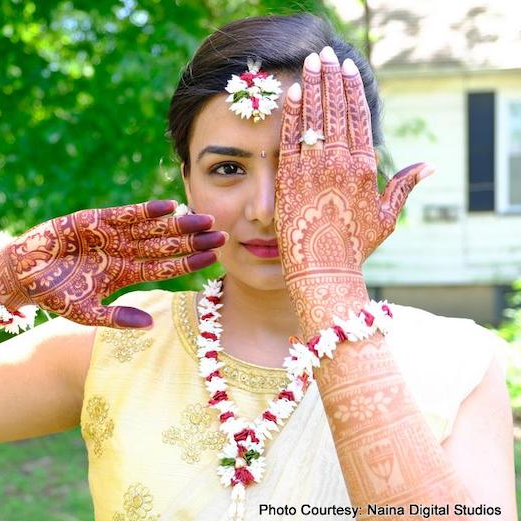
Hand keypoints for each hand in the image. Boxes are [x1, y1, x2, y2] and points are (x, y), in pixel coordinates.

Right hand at [0, 200, 224, 328]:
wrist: (23, 273)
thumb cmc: (54, 295)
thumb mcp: (87, 312)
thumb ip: (117, 317)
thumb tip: (150, 323)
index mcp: (125, 274)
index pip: (165, 268)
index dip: (189, 262)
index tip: (214, 258)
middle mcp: (123, 252)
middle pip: (166, 245)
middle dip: (192, 239)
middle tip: (222, 234)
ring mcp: (111, 235)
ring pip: (152, 228)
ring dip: (177, 223)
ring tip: (204, 218)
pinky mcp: (96, 219)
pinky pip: (126, 214)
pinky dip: (146, 210)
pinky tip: (168, 206)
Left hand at [275, 47, 431, 333]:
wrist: (322, 270)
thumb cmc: (354, 247)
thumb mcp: (386, 217)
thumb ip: (404, 187)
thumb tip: (428, 166)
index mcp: (365, 169)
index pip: (359, 119)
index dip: (352, 91)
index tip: (347, 69)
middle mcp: (340, 165)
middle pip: (335, 112)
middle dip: (330, 80)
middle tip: (324, 55)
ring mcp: (313, 171)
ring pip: (313, 119)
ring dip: (311, 87)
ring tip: (308, 64)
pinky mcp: (288, 180)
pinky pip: (290, 139)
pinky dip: (292, 115)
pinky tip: (291, 93)